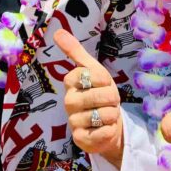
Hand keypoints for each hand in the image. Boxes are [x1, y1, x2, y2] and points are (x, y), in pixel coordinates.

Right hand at [55, 28, 123, 167]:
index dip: (105, 80)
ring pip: (105, 115)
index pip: (92, 75)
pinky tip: (105, 129)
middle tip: (108, 102)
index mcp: (70, 82)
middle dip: (112, 99)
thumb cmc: (100, 92)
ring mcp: (73, 122)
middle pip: (101, 96)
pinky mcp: (80, 140)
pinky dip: (110, 130)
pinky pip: (104, 132)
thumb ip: (75, 50)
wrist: (107, 123)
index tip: (103, 84)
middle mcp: (68, 101)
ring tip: (106, 115)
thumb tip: (57, 31)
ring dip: (112, 115)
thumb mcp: (92, 70)